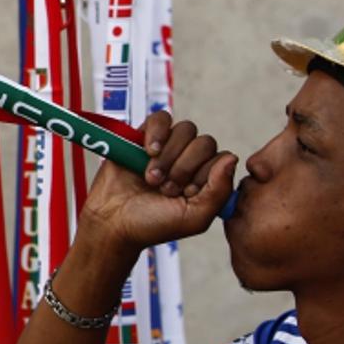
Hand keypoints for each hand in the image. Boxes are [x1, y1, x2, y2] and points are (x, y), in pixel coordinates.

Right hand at [79, 110, 237, 253]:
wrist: (112, 223)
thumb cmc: (152, 225)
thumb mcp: (194, 218)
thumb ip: (219, 191)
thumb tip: (232, 158)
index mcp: (204, 180)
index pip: (220, 159)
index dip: (204, 175)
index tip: (185, 195)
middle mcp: (188, 161)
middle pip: (204, 143)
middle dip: (184, 168)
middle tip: (164, 189)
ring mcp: (166, 147)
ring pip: (185, 130)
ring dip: (168, 156)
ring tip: (151, 178)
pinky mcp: (143, 136)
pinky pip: (161, 118)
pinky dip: (157, 133)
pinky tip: (148, 151)